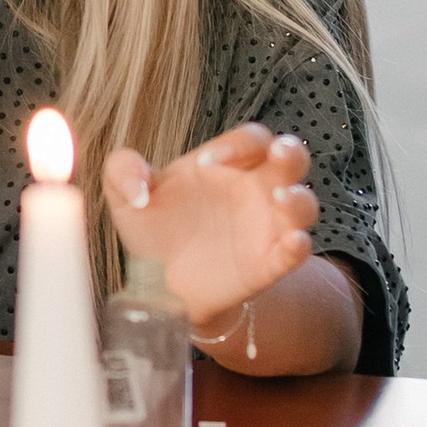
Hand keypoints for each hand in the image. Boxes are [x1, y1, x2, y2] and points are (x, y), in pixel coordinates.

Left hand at [104, 125, 317, 332]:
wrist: (161, 287)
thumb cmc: (154, 231)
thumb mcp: (127, 199)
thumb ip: (122, 173)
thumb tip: (138, 185)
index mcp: (226, 164)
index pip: (248, 140)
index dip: (235, 144)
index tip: (204, 165)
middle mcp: (255, 190)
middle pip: (291, 159)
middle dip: (290, 152)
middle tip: (279, 151)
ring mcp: (267, 226)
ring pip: (303, 204)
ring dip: (298, 199)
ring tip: (279, 199)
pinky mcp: (270, 263)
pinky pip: (296, 251)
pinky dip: (298, 246)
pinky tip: (291, 243)